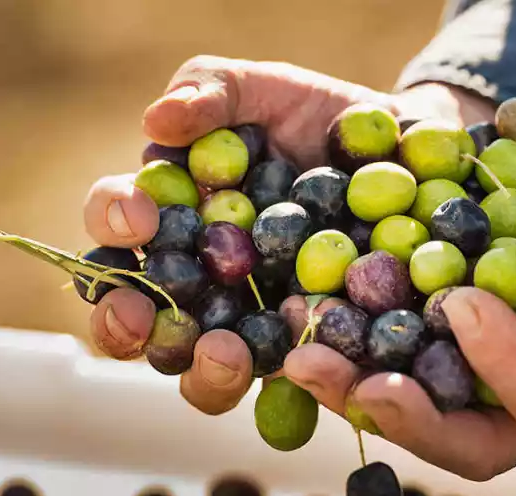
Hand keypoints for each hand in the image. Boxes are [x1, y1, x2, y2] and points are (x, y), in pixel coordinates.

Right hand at [80, 55, 489, 414]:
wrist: (402, 148)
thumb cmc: (316, 115)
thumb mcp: (264, 88)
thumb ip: (212, 90)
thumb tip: (157, 120)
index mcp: (169, 218)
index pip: (114, 227)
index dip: (112, 222)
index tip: (141, 215)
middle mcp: (195, 283)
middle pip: (134, 320)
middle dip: (124, 323)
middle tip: (144, 316)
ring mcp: (250, 326)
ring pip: (200, 373)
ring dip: (202, 372)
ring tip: (227, 354)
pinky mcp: (307, 353)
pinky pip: (290, 387)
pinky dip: (290, 385)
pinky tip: (305, 369)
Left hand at [283, 141, 515, 480]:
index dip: (504, 364)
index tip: (463, 303)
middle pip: (469, 439)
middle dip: (403, 414)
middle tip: (346, 378)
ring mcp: (486, 387)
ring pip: (420, 412)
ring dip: (355, 388)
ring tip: (301, 353)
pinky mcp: (445, 355)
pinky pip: (396, 364)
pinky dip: (351, 347)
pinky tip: (306, 314)